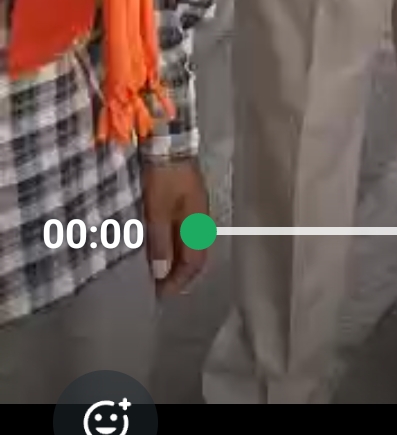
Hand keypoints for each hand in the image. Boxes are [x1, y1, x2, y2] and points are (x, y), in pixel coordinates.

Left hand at [140, 157, 209, 296]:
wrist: (168, 140)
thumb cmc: (163, 177)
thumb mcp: (158, 211)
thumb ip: (160, 242)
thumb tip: (162, 273)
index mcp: (197, 224)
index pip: (194, 263)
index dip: (178, 281)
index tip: (160, 294)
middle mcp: (200, 219)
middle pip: (194, 255)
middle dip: (179, 274)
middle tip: (159, 287)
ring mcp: (194, 208)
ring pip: (189, 243)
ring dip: (176, 259)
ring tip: (157, 270)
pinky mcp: (186, 199)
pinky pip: (183, 231)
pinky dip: (173, 244)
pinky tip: (160, 245)